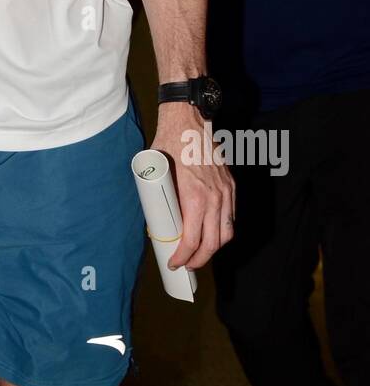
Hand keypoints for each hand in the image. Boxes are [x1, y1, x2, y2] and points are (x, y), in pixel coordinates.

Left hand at [151, 102, 235, 270]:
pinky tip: (213, 234)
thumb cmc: (169, 144)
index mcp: (194, 196)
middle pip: (213, 243)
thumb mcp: (156, 174)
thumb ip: (159, 198)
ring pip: (227, 232)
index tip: (174, 263)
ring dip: (215, 248)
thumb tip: (155, 221)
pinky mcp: (231, 185)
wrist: (189, 120)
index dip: (183, 257)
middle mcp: (214, 197)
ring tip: (200, 254)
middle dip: (199, 260)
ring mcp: (226, 191)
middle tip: (186, 265)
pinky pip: (231, 216)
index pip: (192, 240)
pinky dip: (223, 230)